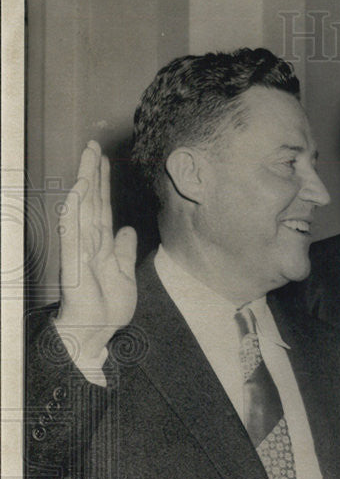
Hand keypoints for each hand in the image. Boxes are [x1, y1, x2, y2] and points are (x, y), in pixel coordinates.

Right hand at [53, 141, 137, 361]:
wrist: (96, 333)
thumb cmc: (106, 307)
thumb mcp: (123, 274)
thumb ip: (123, 251)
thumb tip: (127, 229)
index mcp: (100, 244)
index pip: (102, 207)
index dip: (103, 183)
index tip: (103, 159)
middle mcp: (88, 242)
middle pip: (91, 202)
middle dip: (92, 173)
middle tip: (93, 145)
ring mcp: (80, 251)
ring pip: (82, 211)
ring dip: (84, 184)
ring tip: (87, 159)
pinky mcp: (74, 264)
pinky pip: (73, 234)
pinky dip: (75, 213)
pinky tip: (77, 193)